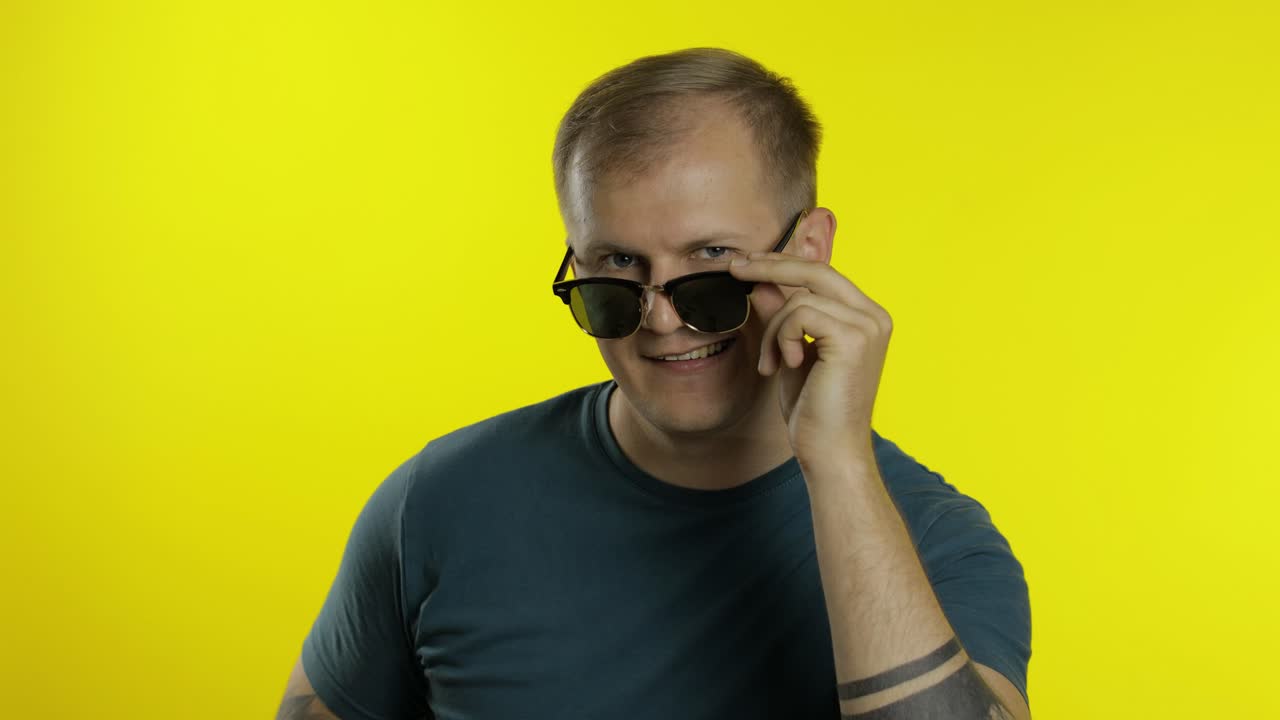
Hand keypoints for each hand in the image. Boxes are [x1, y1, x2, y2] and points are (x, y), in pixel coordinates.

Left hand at [728, 251, 892, 464]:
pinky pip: (800, 315)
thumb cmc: (814, 411)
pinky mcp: (854, 338)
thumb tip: (763, 283)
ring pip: (800, 299)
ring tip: (770, 364)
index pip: (823, 275)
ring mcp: (868, 326)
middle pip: (817, 270)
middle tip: (733, 268)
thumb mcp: (791, 354)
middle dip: (770, 265)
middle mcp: (874, 317)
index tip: (745, 264)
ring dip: (773, 331)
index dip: (783, 264)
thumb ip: (783, 318)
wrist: (830, 452)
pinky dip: (781, 339)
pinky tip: (784, 366)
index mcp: (866, 318)